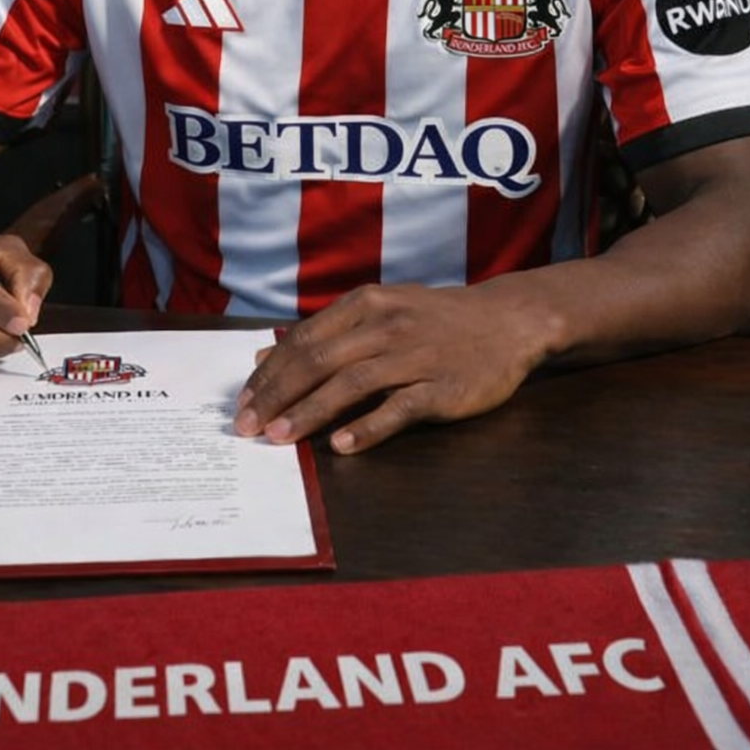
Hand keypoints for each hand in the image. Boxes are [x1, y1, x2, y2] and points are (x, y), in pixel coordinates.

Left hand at [233, 280, 545, 454]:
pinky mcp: (443, 387)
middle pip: (319, 361)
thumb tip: (265, 360)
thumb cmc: (436, 319)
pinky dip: (368, 427)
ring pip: (351, 383)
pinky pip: (400, 408)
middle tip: (246, 427)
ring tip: (279, 438)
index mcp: (366, 304)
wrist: (508, 319)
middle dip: (276, 395)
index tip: (241, 403)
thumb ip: (325, 335)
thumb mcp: (380, 311)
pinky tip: (341, 445)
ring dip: (310, 411)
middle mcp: (386, 325)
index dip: (269, 374)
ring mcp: (416, 356)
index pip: (304, 340)